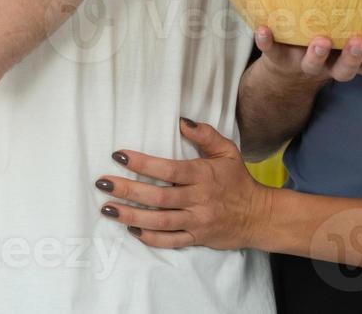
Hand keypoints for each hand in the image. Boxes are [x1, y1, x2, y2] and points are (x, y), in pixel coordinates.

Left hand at [97, 118, 271, 249]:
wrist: (258, 215)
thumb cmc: (238, 180)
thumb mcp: (227, 151)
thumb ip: (205, 135)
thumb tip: (181, 120)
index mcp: (203, 175)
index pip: (168, 169)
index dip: (142, 163)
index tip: (119, 155)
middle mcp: (198, 199)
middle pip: (158, 196)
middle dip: (128, 189)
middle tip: (103, 183)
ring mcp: (197, 221)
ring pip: (159, 221)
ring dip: (131, 215)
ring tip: (108, 209)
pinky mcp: (196, 238)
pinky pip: (170, 241)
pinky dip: (150, 237)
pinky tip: (132, 229)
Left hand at [254, 26, 361, 85]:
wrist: (286, 70)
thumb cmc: (328, 39)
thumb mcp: (346, 31)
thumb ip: (361, 13)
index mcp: (352, 61)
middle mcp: (331, 66)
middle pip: (346, 70)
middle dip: (353, 57)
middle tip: (359, 42)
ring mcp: (304, 64)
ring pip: (313, 66)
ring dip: (316, 54)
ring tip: (319, 40)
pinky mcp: (279, 59)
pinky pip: (272, 53)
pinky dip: (267, 42)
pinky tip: (263, 28)